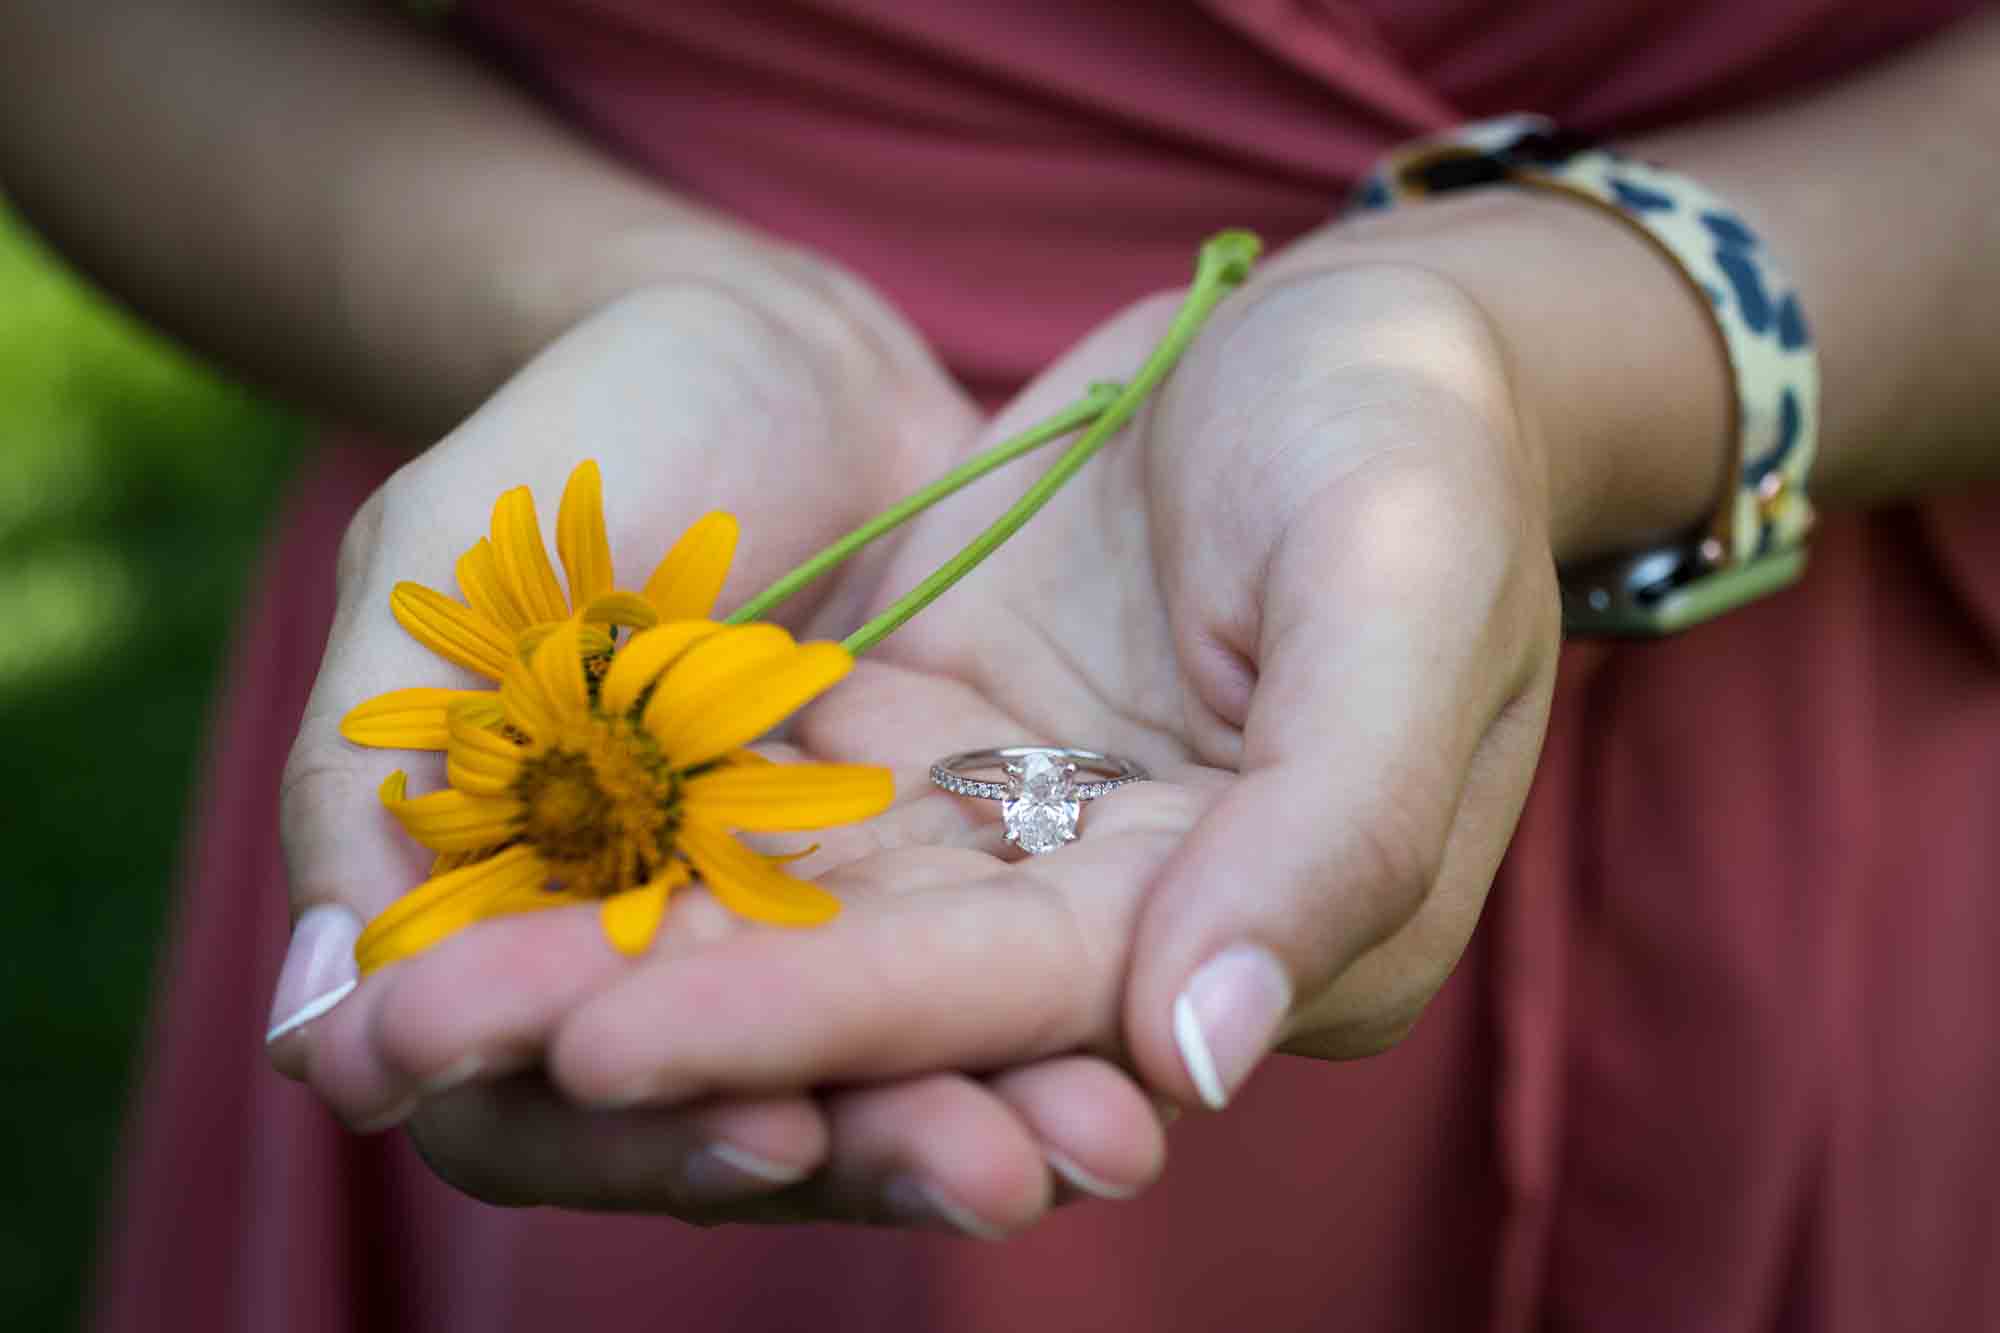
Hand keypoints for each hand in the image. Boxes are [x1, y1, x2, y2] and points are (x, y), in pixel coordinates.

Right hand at [271, 272, 1171, 1229]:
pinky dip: (1040, 1027)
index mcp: (502, 912)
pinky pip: (974, 981)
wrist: (779, 352)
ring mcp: (794, 925)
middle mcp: (649, 951)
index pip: (524, 1099)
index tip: (766, 1124)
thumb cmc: (588, 436)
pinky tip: (1139, 1052)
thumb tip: (317, 1025)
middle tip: (996, 1171)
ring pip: (863, 1073)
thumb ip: (366, 774)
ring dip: (973, 1119)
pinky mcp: (926, 880)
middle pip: (726, 1115)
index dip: (631, 1132)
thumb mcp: (454, 566)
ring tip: (1097, 1143)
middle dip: (854, 1153)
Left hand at [311, 251, 1564, 1198]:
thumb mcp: (1409, 585)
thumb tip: (1191, 1059)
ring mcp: (1032, 836)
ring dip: (615, 951)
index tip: (596, 1050)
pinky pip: (790, 809)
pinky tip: (503, 859)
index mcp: (1265, 925)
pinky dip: (656, 841)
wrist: (1369, 328)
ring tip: (414, 986)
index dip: (798, 1031)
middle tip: (423, 1039)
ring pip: (802, 917)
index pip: (1004, 1005)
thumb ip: (1334, 828)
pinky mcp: (953, 748)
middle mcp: (1132, 921)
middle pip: (872, 993)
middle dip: (653, 1023)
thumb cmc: (1413, 436)